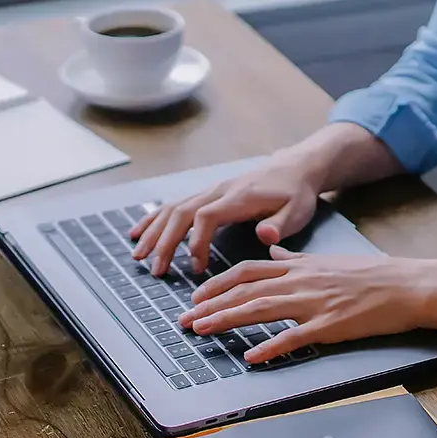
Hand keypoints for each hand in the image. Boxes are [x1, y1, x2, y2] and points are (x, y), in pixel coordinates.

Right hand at [128, 154, 322, 276]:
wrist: (294, 167)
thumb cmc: (296, 193)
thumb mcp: (298, 210)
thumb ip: (280, 225)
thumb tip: (265, 236)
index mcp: (238, 197)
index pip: (206, 216)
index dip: (196, 241)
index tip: (195, 266)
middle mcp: (219, 191)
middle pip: (182, 213)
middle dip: (165, 242)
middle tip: (156, 270)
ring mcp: (210, 191)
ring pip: (173, 208)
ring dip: (154, 232)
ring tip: (138, 255)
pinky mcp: (208, 195)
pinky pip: (175, 206)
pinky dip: (154, 220)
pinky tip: (139, 233)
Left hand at [179, 246, 436, 363]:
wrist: (407, 285)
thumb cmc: (371, 275)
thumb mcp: (327, 260)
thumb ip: (296, 258)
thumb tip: (274, 251)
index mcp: (299, 266)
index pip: (247, 271)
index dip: (217, 283)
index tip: (197, 295)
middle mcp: (300, 281)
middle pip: (245, 291)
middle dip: (210, 304)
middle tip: (185, 319)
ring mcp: (314, 303)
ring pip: (260, 309)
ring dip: (227, 320)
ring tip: (202, 330)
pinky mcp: (330, 325)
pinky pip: (294, 338)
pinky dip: (270, 347)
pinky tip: (251, 358)